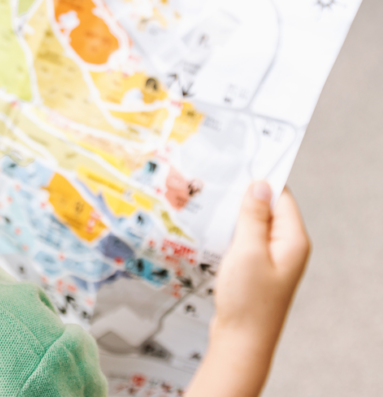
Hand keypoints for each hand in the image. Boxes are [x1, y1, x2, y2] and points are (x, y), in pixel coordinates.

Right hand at [187, 182, 309, 396]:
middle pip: (267, 208)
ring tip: (209, 199)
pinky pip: (245, 238)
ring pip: (253, 223)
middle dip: (243, 194)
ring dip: (234, 213)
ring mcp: (271, 258)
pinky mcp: (256, 267)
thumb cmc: (248, 299)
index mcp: (292, 239)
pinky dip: (230, 230)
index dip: (260, 178)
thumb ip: (254, 215)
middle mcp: (286, 246)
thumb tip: (261, 184)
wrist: (240, 341)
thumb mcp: (248, 250)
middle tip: (216, 178)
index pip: (281, 196)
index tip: (237, 161)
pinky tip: (211, 225)